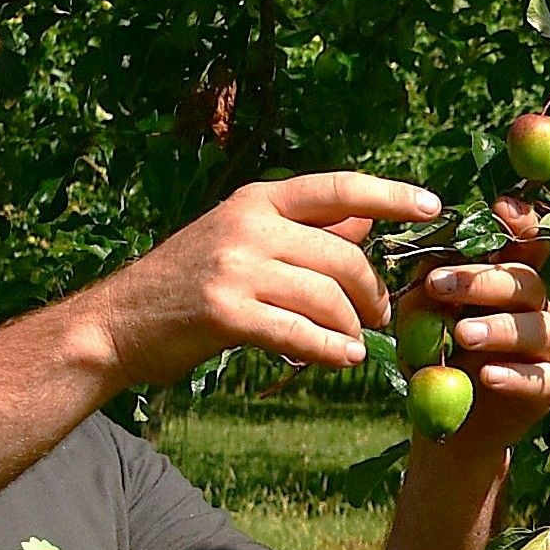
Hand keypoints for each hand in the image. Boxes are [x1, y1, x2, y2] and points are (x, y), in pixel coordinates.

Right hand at [77, 172, 439, 393]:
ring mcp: (234, 268)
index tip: (432, 206)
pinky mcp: (225, 312)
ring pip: (327, 297)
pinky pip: (300, 332)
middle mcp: (248, 225)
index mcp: (257, 200)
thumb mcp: (242, 239)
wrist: (118, 323)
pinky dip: (331, 349)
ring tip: (354, 342)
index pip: (338, 189)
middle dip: (372, 292)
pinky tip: (343, 360)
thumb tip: (367, 221)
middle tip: (379, 316)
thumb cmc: (188, 283)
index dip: (391, 195)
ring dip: (351, 327)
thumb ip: (304, 230)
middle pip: (343, 256)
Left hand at [397, 221, 549, 452]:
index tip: (500, 209)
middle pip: (525, 281)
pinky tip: (486, 375)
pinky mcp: (546, 387)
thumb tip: (426, 267)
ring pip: (536, 327)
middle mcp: (535, 306)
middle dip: (482, 279)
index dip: (522, 222)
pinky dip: (511, 375)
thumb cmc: (439, 357)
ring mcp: (545, 348)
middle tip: (438, 285)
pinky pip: (537, 377)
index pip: (524, 242)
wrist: (451, 422)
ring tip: (462, 335)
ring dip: (498, 327)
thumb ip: (425, 293)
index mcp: (508, 280)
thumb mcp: (421, 321)